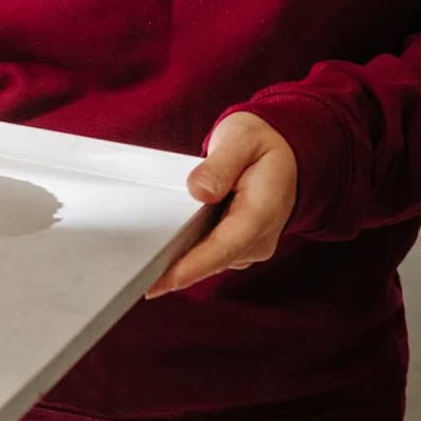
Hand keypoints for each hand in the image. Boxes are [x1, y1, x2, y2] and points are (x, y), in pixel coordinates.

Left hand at [145, 113, 297, 297]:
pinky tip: (161, 252)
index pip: (226, 245)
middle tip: (135, 279)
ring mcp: (249, 246)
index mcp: (263, 211)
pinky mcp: (237, 248)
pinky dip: (186, 255)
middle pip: (213, 260)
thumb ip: (221, 164)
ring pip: (208, 261)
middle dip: (176, 270)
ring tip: (142, 267)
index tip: (164, 280)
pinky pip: (208, 256)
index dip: (194, 266)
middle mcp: (259, 238)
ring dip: (179, 263)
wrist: (286, 156)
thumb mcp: (243, 139)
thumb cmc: (260, 145)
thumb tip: (199, 191)